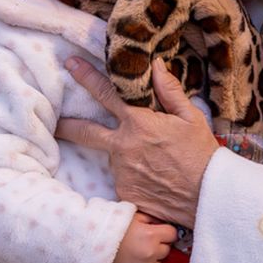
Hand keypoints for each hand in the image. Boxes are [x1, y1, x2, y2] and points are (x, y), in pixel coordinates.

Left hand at [55, 58, 220, 228]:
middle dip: (66, 125)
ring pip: (112, 156)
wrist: (207, 197)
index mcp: (138, 123)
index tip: (70, 66)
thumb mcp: (191, 118)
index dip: (86, 77)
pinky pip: (123, 178)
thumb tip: (156, 66)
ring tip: (149, 160)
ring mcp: (121, 171)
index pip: (105, 94)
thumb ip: (169, 91)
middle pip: (84, 132)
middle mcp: (123, 147)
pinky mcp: (124, 191)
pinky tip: (153, 177)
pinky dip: (133, 174)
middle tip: (55, 122)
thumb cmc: (202, 155)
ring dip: (122, 154)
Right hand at [109, 212, 176, 262]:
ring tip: (135, 254)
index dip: (165, 232)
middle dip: (158, 246)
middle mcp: (150, 253)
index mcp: (151, 235)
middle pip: (166, 250)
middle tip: (143, 242)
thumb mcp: (131, 216)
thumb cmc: (111, 229)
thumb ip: (149, 219)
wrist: (91, 247)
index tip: (158, 232)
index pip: (172, 234)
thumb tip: (161, 223)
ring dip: (150, 260)